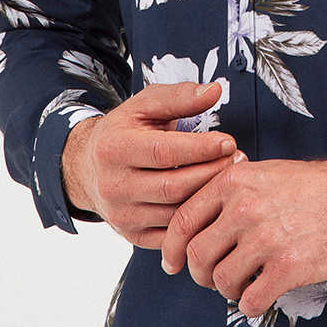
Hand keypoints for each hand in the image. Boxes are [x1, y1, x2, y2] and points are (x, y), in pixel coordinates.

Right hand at [60, 79, 239, 246]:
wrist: (89, 167)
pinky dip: (197, 220)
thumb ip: (180, 97)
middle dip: (211, 174)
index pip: (163, 152)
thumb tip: (213, 91)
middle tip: (237, 160)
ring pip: (175, 214)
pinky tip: (213, 202)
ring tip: (229, 178)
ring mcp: (121, 214)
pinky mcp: (132, 234)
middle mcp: (113, 185)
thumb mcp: (145, 105)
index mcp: (113, 148)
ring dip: (209, 198)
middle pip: (173, 186)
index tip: (228, 141)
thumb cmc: (124, 132)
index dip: (200, 148)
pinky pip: (172, 235)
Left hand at [159, 151, 326, 319]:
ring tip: (243, 285)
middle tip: (212, 279)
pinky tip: (260, 297)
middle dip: (199, 275)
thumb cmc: (313, 186)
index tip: (171, 264)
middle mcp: (245, 209)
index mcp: (233, 183)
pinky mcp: (289, 267)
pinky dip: (250, 304)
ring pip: (222, 281)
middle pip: (197, 256)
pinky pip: (251, 299)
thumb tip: (197, 225)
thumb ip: (229, 193)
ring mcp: (267, 239)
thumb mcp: (263, 173)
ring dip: (227, 290)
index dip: (170, 249)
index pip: (182, 222)